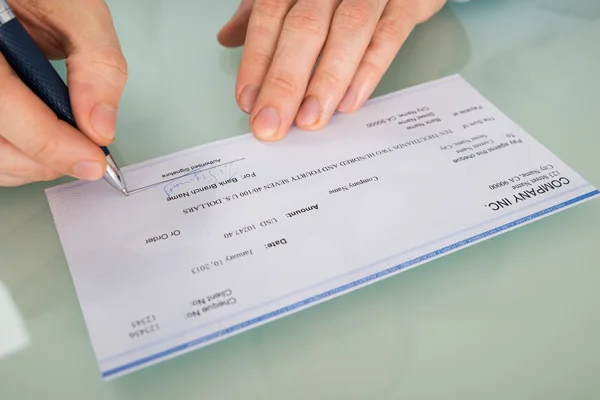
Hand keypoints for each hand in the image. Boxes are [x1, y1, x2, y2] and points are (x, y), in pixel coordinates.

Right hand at [0, 0, 126, 186]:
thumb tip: (100, 127)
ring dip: (31, 163)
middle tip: (85, 154)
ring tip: (67, 146)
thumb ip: (96, 63)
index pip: (4, 103)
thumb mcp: (77, 11)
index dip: (50, 143)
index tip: (91, 161)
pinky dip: (17, 156)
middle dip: (45, 158)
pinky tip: (42, 144)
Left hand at [218, 0, 445, 140]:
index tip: (248, 102)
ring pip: (347, 31)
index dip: (257, 59)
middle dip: (285, 81)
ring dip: (326, 81)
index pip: (270, 15)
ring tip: (309, 120)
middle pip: (304, 28)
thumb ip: (266, 13)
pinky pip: (389, 35)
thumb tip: (228, 38)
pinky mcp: (409, 1)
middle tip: (272, 124)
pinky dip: (369, 70)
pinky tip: (350, 102)